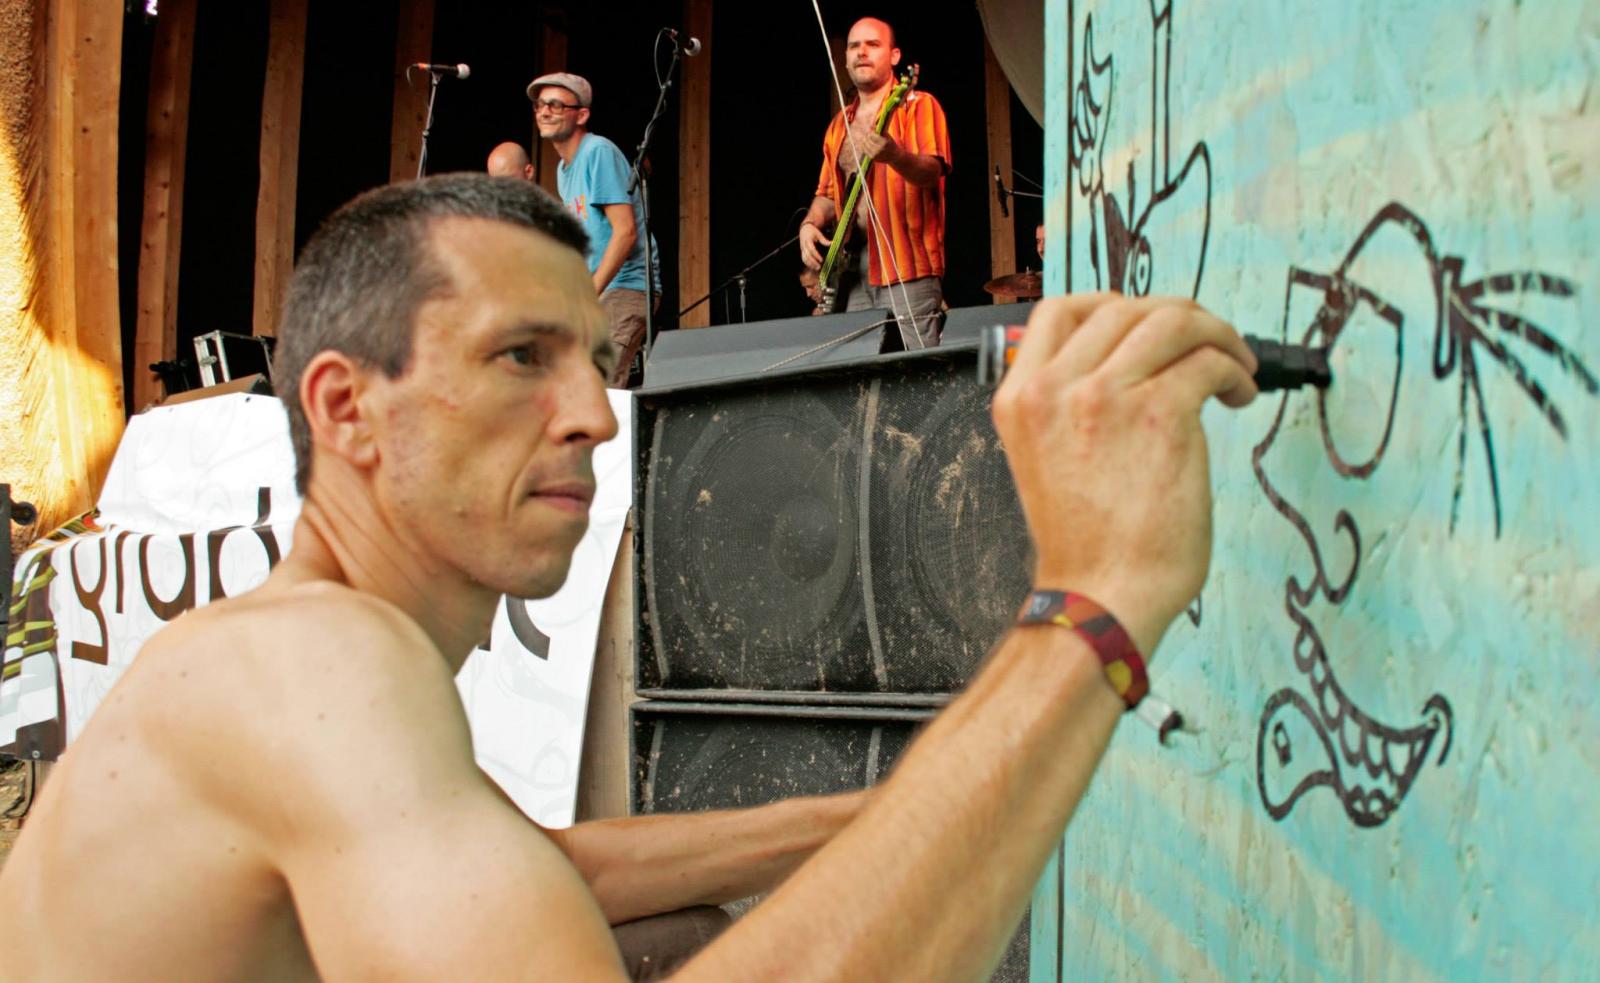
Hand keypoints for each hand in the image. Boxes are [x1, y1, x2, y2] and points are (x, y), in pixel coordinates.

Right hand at [799, 222, 830, 269]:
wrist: (804, 229)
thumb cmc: (812, 231)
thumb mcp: (819, 234)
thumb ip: (824, 240)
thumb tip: (833, 243)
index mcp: (808, 240)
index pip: (812, 249)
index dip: (816, 255)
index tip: (821, 260)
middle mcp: (804, 245)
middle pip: (807, 255)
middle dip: (813, 262)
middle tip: (819, 267)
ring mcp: (802, 249)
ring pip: (804, 258)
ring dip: (810, 264)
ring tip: (817, 268)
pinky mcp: (802, 251)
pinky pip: (803, 258)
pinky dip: (807, 263)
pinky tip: (813, 266)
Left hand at [840, 126, 896, 177]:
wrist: (894, 156)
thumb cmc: (891, 143)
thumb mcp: (888, 136)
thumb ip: (880, 130)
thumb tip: (872, 124)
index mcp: (884, 143)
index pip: (872, 135)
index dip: (870, 131)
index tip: (870, 129)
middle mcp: (879, 149)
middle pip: (868, 140)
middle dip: (867, 135)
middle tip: (867, 133)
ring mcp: (875, 154)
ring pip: (865, 145)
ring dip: (864, 140)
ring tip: (865, 137)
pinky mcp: (872, 158)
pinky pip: (864, 150)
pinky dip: (863, 145)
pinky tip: (864, 142)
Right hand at [990, 295, 1258, 657]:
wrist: (1101, 597)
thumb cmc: (1085, 545)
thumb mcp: (1046, 459)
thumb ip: (1069, 408)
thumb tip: (1131, 367)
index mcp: (1021, 398)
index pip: (1058, 311)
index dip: (1112, 304)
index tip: (1144, 321)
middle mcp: (1056, 388)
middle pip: (1124, 306)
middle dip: (1177, 316)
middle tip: (1206, 341)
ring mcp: (1105, 397)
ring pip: (1173, 320)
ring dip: (1216, 333)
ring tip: (1236, 364)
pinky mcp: (1161, 414)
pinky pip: (1208, 362)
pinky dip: (1235, 369)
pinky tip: (1239, 395)